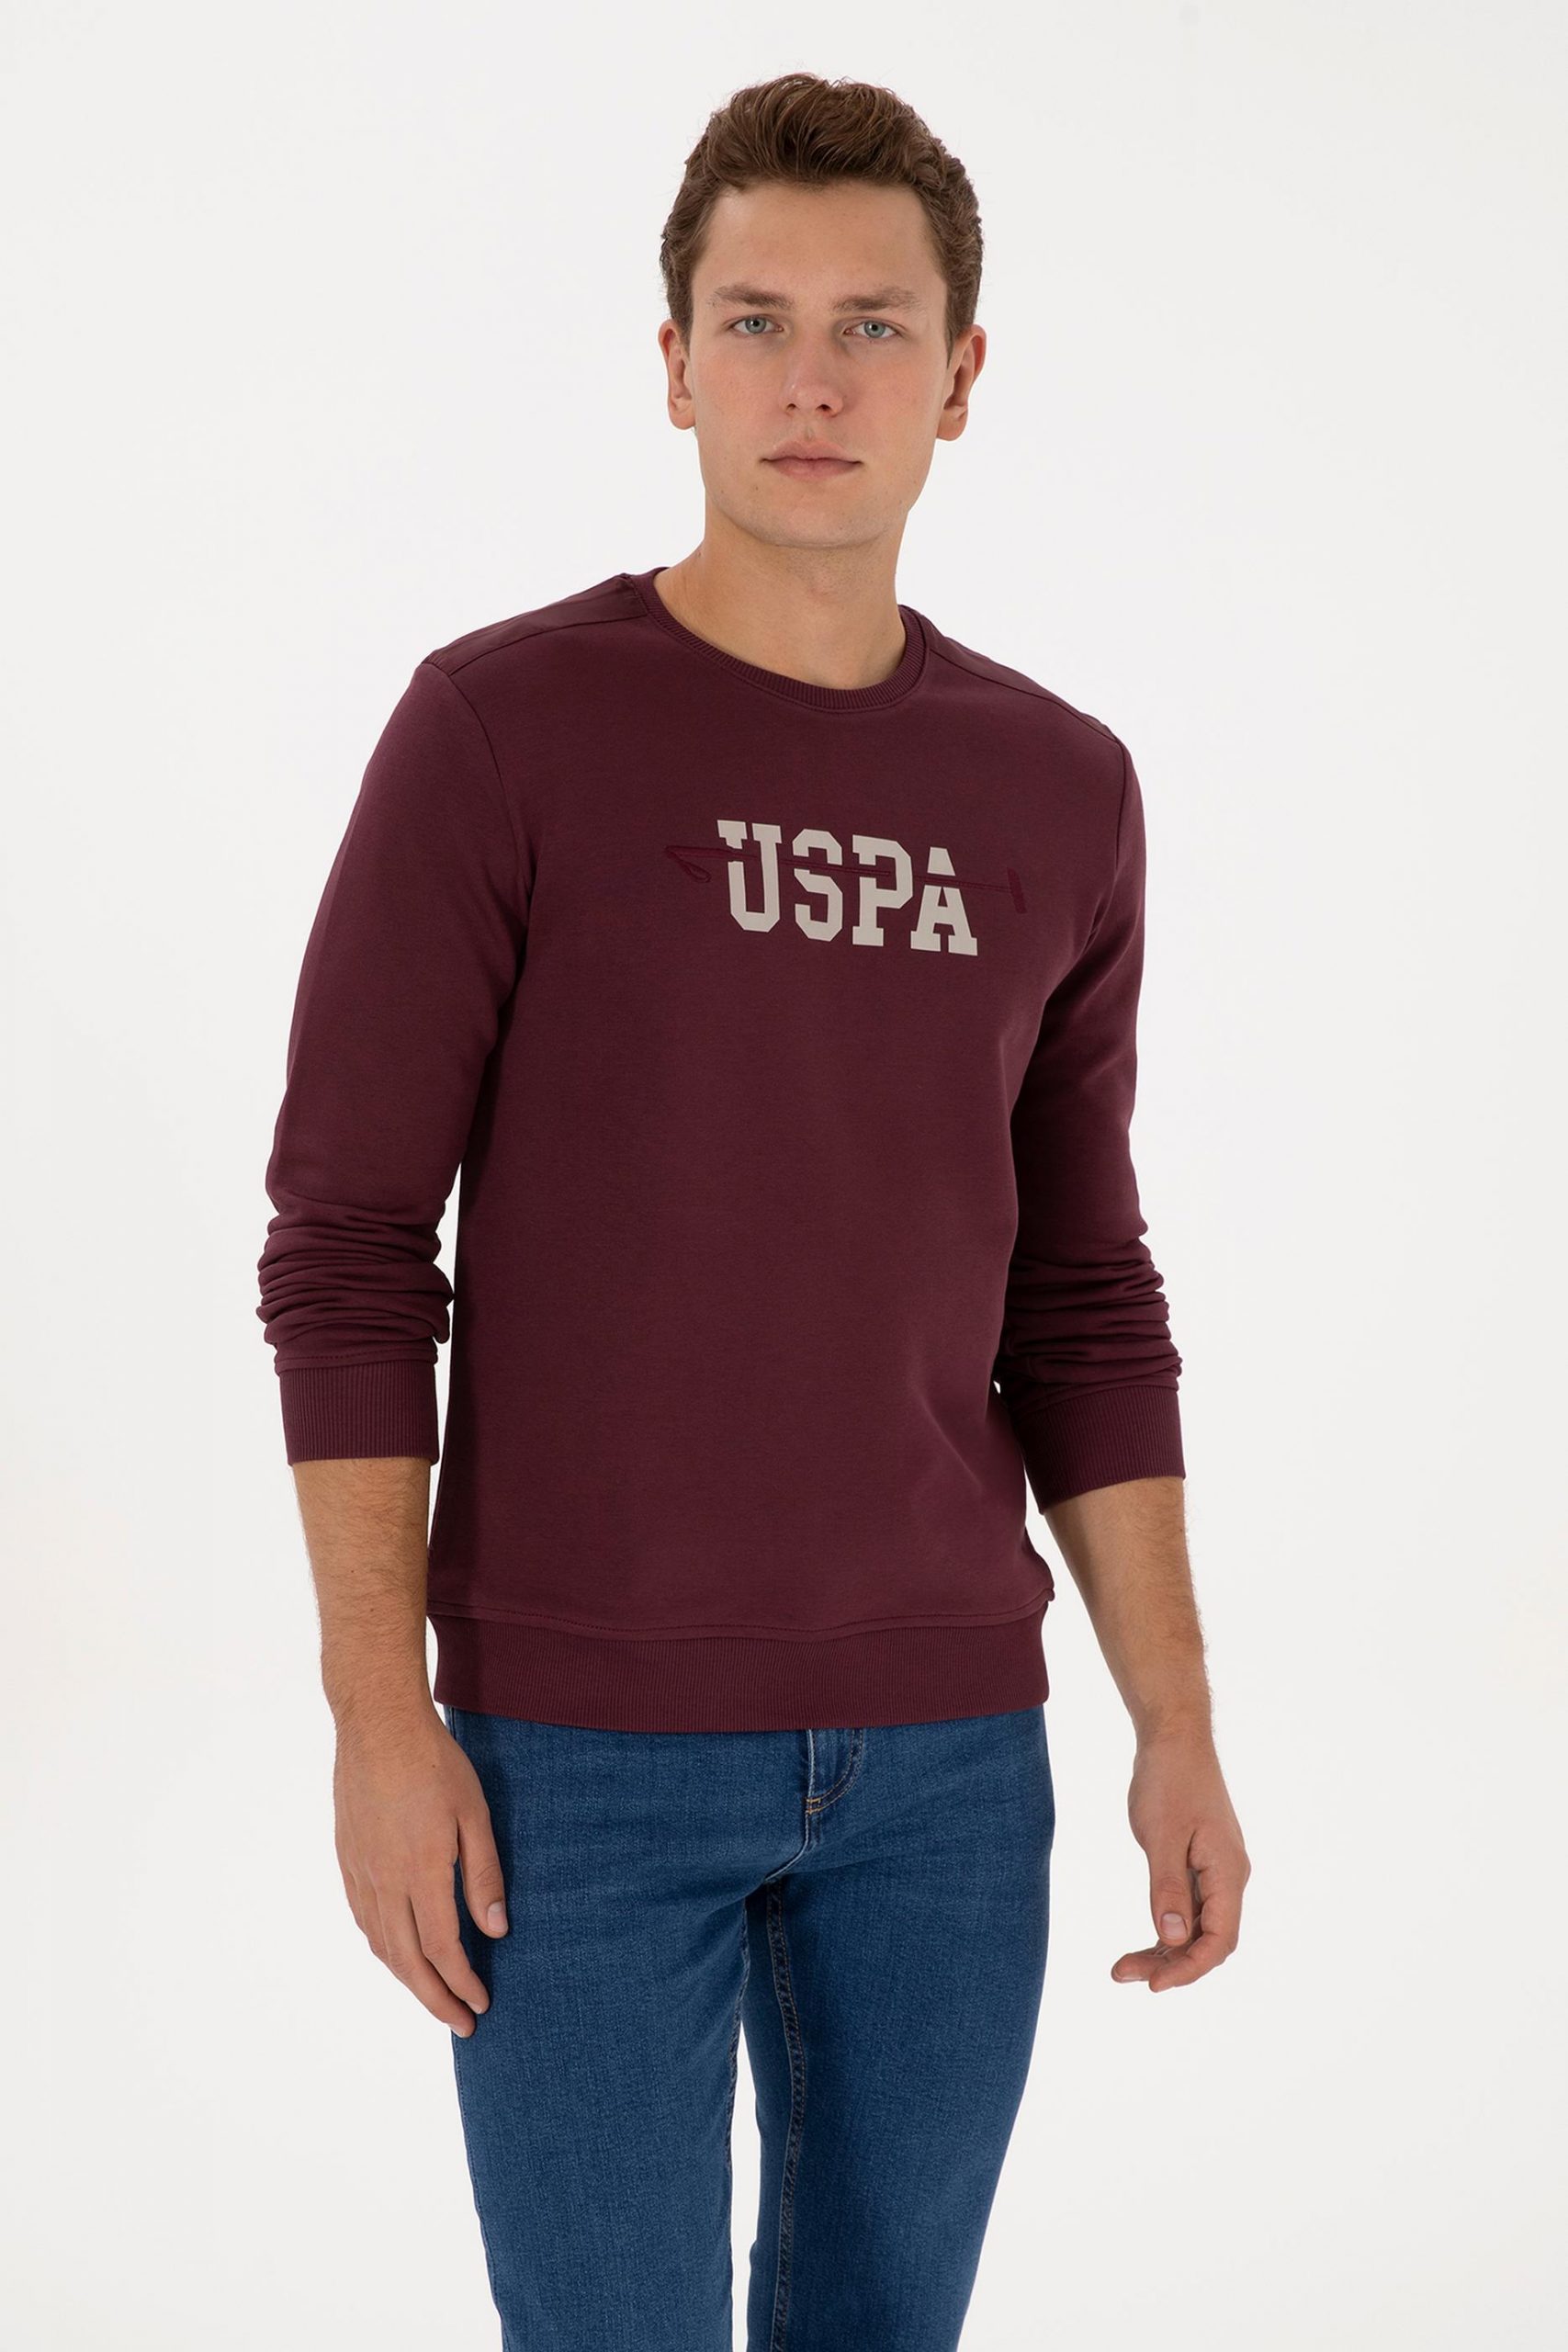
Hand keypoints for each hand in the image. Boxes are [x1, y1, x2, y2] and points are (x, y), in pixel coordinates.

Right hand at [332, 1703, 508, 2034]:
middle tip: (461, 2023)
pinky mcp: (348, 1860)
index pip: (442, 1949)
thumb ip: (484, 1875)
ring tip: (434, 1995)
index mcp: (421, 1871)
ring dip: (408, 1978)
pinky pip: (365, 1919)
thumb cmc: (435, 1764)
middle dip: (436, 1998)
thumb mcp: (475, 1814)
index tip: (481, 2005)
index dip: (462, 1983)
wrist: (377, 1725)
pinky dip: (384, 1947)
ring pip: (382, 1945)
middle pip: (408, 1961)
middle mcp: (385, 1881)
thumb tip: (495, 1930)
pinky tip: (398, 1952)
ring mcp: (361, 1872)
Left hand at [1111, 1724, 1248, 1991]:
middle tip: (1121, 1973)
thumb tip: (1170, 1937)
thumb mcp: (1161, 1835)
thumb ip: (1166, 1888)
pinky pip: (1188, 1907)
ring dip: (1164, 1950)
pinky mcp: (1199, 1863)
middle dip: (1169, 1964)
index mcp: (1228, 1872)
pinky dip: (1165, 1926)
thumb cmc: (1169, 1779)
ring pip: (1196, 1927)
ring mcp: (1215, 1871)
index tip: (1153, 1985)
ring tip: (1122, 1967)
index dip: (1189, 1968)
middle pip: (1208, 1940)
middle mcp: (1229, 1877)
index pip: (1219, 1940)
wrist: (1175, 1737)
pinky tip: (1143, 1939)